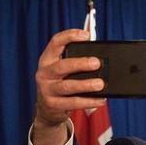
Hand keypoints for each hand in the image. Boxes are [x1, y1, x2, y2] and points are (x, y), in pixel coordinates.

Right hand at [31, 29, 105, 144]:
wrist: (47, 109)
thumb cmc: (60, 83)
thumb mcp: (64, 70)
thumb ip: (78, 59)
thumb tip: (100, 53)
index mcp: (47, 59)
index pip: (56, 42)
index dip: (70, 36)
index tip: (86, 35)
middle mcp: (44, 73)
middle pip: (62, 66)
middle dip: (80, 63)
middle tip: (97, 63)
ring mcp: (47, 90)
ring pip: (67, 86)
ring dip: (85, 85)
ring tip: (100, 84)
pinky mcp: (53, 105)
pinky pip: (73, 103)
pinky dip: (88, 101)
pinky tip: (100, 99)